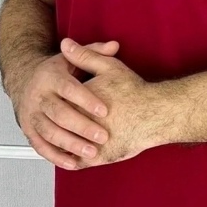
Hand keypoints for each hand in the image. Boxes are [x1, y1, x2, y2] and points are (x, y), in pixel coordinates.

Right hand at [13, 40, 119, 169]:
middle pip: (58, 113)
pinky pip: (40, 146)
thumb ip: (94, 52)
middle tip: (103, 136)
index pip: (69, 89)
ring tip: (92, 152)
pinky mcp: (28, 129)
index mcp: (50, 77)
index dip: (86, 100)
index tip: (105, 110)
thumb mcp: (71, 58)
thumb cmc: (54, 71)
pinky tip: (73, 163)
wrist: (22, 78)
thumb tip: (115, 46)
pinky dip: (56, 157)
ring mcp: (31, 114)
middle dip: (81, 127)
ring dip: (70, 145)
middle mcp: (38, 96)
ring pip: (49, 132)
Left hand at [60, 38, 161, 167]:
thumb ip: (84, 55)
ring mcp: (89, 144)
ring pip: (63, 147)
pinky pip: (77, 162)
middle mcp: (80, 125)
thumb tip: (65, 44)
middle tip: (49, 121)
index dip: (53, 103)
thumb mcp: (108, 67)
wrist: (157, 114)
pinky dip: (71, 159)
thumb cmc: (134, 91)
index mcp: (76, 102)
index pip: (54, 104)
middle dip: (52, 125)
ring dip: (59, 144)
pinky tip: (72, 154)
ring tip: (58, 138)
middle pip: (55, 127)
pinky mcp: (100, 158)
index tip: (51, 101)